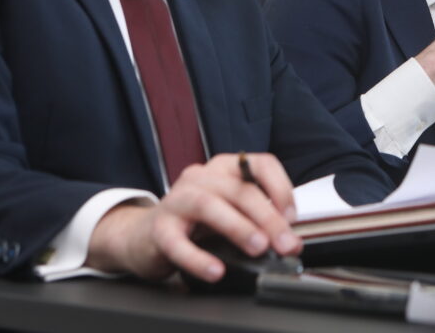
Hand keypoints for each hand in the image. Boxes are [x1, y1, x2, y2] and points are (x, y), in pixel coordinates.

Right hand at [85, 153, 299, 282]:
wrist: (142, 236)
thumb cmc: (194, 224)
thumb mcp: (230, 213)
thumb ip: (258, 221)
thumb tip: (290, 241)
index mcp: (224, 169)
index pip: (261, 164)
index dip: (281, 188)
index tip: (292, 217)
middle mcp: (200, 178)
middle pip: (240, 190)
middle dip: (268, 218)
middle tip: (284, 243)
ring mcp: (176, 200)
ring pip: (209, 206)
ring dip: (238, 227)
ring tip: (258, 248)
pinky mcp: (158, 229)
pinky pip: (178, 243)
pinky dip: (199, 258)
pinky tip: (216, 271)